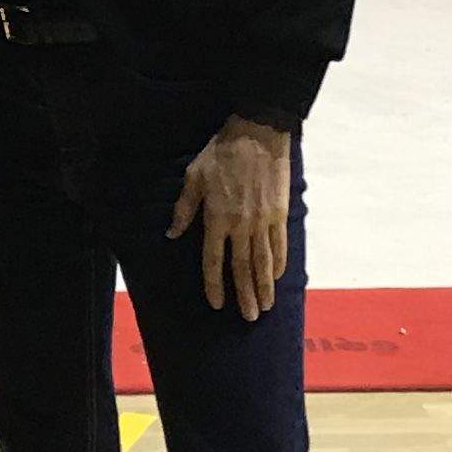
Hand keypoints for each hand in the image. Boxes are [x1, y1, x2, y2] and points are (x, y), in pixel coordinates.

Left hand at [167, 117, 295, 322]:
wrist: (257, 134)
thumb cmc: (220, 154)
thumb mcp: (193, 177)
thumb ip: (184, 209)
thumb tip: (171, 233)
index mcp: (216, 218)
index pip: (214, 261)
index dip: (215, 285)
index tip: (217, 304)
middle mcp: (240, 225)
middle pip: (242, 268)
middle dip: (245, 295)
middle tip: (250, 317)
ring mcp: (262, 221)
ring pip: (263, 261)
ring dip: (265, 286)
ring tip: (266, 306)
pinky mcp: (279, 213)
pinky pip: (280, 244)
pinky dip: (279, 262)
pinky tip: (278, 276)